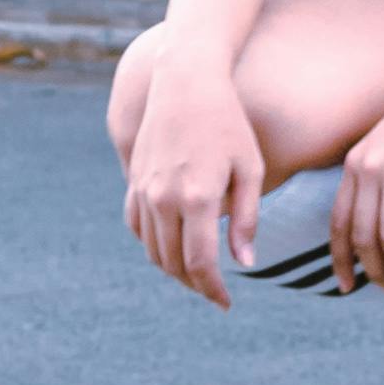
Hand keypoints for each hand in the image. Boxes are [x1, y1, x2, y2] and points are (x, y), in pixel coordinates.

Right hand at [121, 51, 265, 309]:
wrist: (185, 81)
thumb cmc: (228, 122)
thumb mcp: (249, 168)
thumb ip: (245, 218)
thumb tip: (245, 263)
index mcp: (197, 197)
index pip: (201, 264)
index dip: (213, 291)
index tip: (227, 304)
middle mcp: (164, 198)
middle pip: (173, 263)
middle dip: (195, 285)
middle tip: (214, 293)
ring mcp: (143, 190)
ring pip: (152, 250)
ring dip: (173, 270)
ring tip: (197, 274)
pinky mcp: (134, 180)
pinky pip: (137, 227)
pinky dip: (152, 246)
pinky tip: (172, 247)